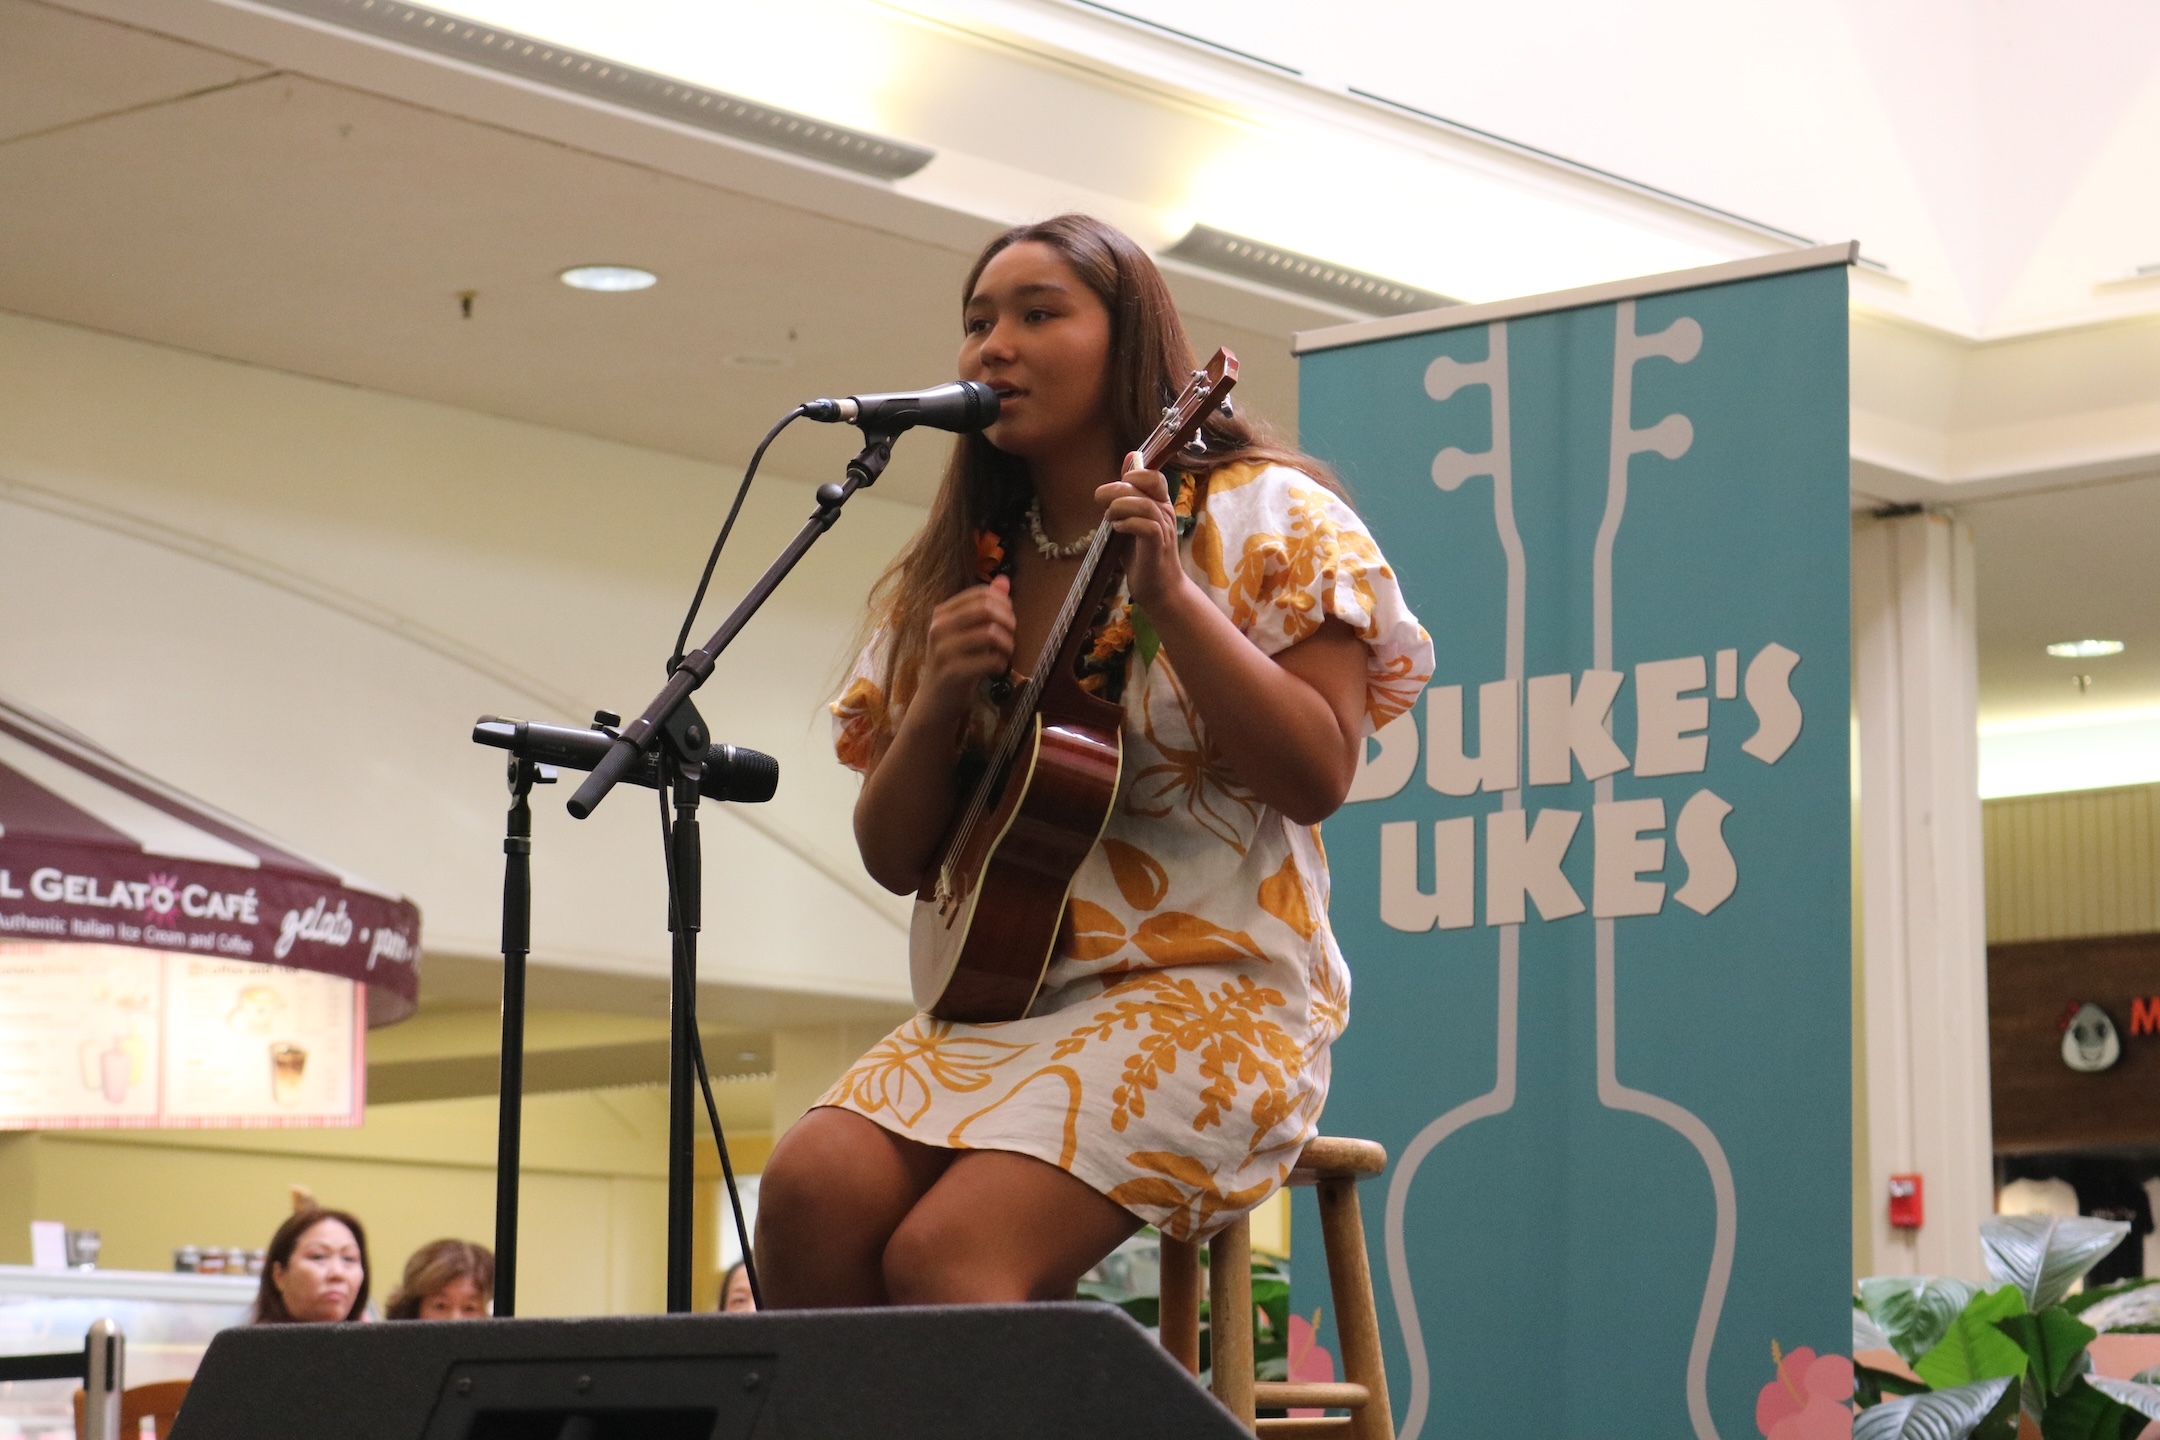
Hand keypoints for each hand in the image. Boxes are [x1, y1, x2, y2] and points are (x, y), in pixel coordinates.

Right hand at [919, 575, 1014, 722]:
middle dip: (1008, 621)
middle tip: (1011, 636)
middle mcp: (939, 627)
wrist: (934, 702)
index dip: (1003, 604)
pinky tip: (997, 669)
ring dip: (1007, 644)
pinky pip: (990, 660)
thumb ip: (984, 606)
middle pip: (986, 609)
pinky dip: (1001, 664)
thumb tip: (1004, 580)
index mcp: (942, 613)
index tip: (1008, 620)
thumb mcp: (966, 632)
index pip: (981, 594)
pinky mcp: (953, 672)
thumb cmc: (954, 664)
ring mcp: (944, 650)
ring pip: (990, 633)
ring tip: (1005, 653)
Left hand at [1097, 453, 1193, 611]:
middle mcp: (1165, 513)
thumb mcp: (1131, 522)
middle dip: (1117, 488)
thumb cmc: (1143, 556)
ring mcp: (1164, 530)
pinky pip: (1147, 527)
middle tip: (1100, 500)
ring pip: (1146, 505)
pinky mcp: (1158, 546)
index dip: (1133, 474)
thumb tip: (1122, 469)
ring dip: (1121, 506)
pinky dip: (1128, 524)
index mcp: (1159, 505)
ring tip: (1109, 517)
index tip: (1114, 489)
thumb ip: (1126, 500)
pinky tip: (1118, 529)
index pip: (1153, 476)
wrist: (1160, 589)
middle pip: (1147, 484)